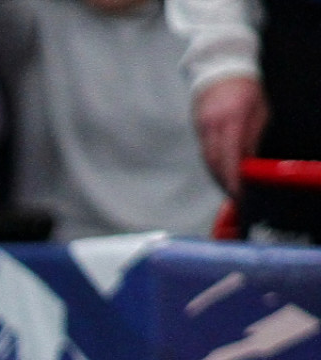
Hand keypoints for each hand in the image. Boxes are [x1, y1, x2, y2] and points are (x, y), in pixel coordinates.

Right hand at [193, 76, 268, 195]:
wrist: (220, 68)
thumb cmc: (246, 88)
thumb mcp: (259, 111)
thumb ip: (252, 138)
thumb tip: (248, 164)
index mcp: (232, 119)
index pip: (229, 156)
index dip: (232, 178)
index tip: (238, 193)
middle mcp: (212, 125)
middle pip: (213, 162)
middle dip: (223, 181)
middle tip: (234, 195)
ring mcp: (201, 127)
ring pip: (206, 159)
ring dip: (216, 175)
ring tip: (228, 186)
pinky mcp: (196, 128)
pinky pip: (204, 150)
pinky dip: (212, 164)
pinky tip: (220, 170)